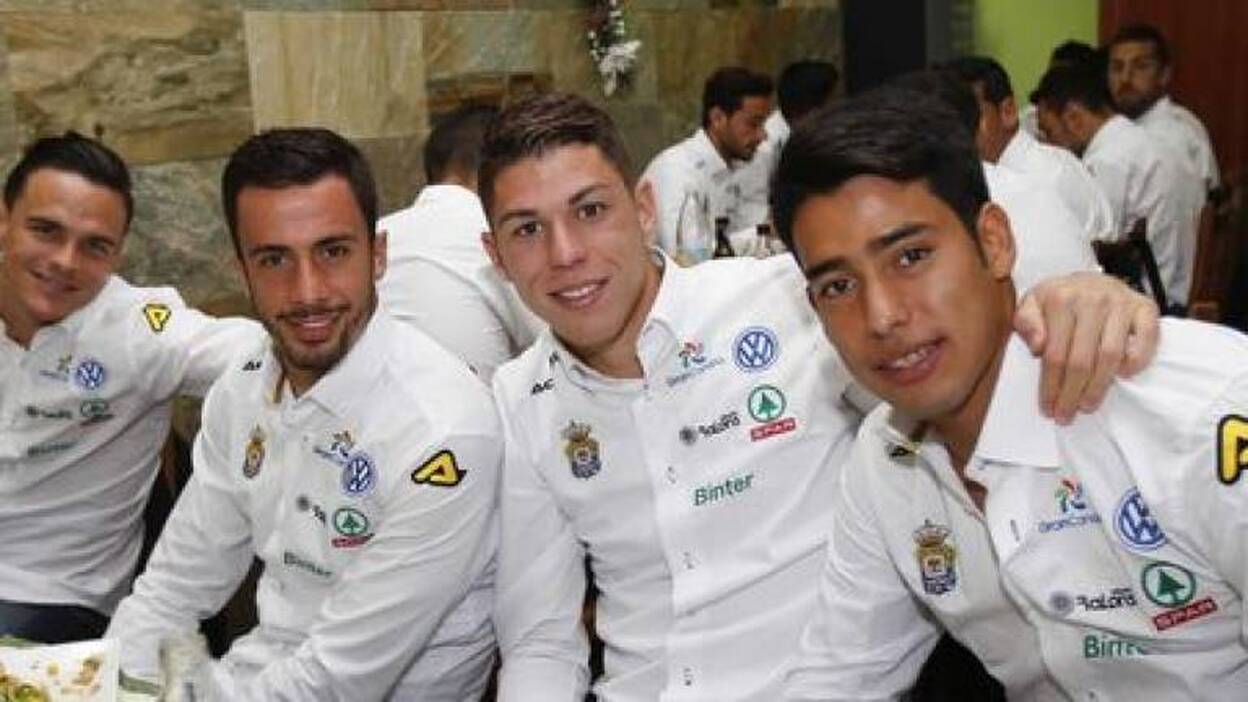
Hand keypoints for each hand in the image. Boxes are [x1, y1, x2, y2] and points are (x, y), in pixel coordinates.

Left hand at [1014, 272, 1158, 423]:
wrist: (1090, 278)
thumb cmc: (1058, 299)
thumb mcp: (1032, 303)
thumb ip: (1026, 322)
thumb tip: (1037, 347)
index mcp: (1060, 298)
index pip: (1055, 353)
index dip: (1051, 386)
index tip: (1048, 408)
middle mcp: (1092, 298)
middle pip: (1082, 359)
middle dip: (1072, 393)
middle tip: (1066, 415)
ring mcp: (1121, 302)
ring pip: (1111, 354)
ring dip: (1099, 386)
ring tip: (1088, 405)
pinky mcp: (1145, 307)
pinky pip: (1147, 338)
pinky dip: (1137, 360)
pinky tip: (1123, 376)